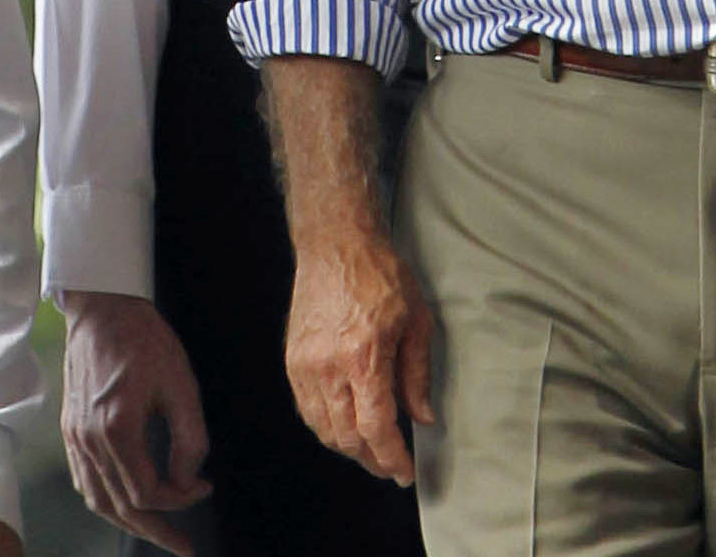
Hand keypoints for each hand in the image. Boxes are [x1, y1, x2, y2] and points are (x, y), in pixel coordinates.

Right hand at [60, 290, 212, 554]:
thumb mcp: (181, 384)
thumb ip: (190, 438)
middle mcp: (89, 440)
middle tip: (184, 546)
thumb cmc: (144, 339)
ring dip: (129, 521)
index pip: (147, 492)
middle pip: (120, 506)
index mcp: (116, 429)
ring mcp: (74, 437)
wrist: (102, 307)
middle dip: (156, 530)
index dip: (181, 499)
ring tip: (158, 532)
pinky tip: (125, 502)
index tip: (204, 486)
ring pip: (98, 500)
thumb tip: (191, 479)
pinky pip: (85, 481)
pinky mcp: (70, 430)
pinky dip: (106, 500)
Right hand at [283, 224, 435, 486]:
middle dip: (371, 458)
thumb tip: (422, 416)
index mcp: (364, 356)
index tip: (403, 472)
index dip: (391, 458)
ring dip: (348, 446)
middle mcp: (329, 365)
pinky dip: (325, 426)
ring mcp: (306, 364)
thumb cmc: (378, 273)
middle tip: (390, 463)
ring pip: (323, 428)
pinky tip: (343, 424)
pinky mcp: (293, 359)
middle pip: (347, 436)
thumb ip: (417, 375)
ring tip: (369, 449)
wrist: (336, 243)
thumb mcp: (416, 320)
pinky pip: (307, 409)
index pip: (376, 428)